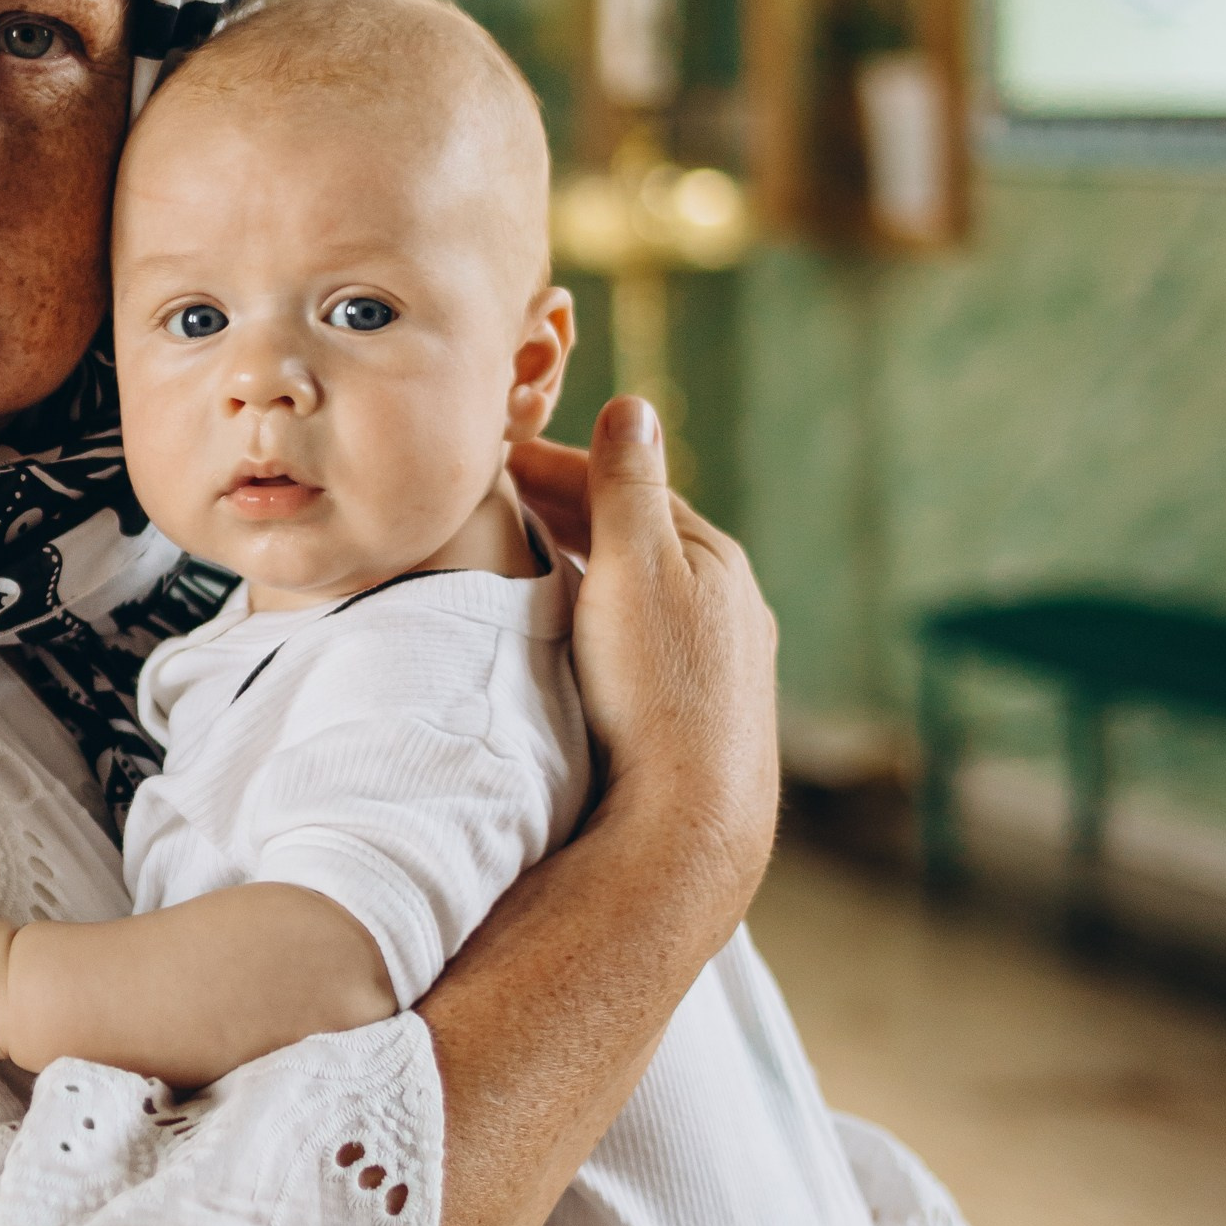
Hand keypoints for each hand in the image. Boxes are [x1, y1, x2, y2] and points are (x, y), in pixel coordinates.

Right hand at [511, 395, 778, 936]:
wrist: (687, 820)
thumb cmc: (657, 688)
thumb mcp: (636, 566)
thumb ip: (628, 487)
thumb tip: (634, 405)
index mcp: (715, 557)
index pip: (627, 487)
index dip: (559, 466)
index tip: (497, 455)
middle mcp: (729, 605)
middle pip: (638, 537)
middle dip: (571, 511)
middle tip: (496, 498)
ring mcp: (718, 664)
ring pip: (642, 591)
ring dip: (587, 566)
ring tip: (524, 557)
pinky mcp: (698, 716)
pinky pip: (642, 641)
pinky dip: (601, 617)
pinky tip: (571, 635)